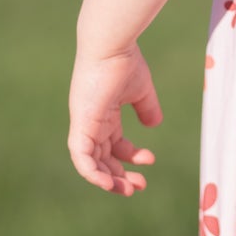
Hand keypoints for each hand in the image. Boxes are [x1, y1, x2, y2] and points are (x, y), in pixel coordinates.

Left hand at [68, 45, 161, 194]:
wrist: (111, 45)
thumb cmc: (125, 62)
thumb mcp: (140, 90)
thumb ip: (147, 107)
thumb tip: (155, 124)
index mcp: (103, 115)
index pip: (113, 144)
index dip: (130, 157)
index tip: (150, 160)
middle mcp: (91, 122)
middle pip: (102, 158)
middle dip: (120, 175)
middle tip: (140, 186)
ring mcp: (84, 124)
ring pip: (90, 163)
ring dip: (109, 180)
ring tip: (128, 189)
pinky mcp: (81, 125)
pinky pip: (81, 157)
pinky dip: (92, 173)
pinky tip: (109, 183)